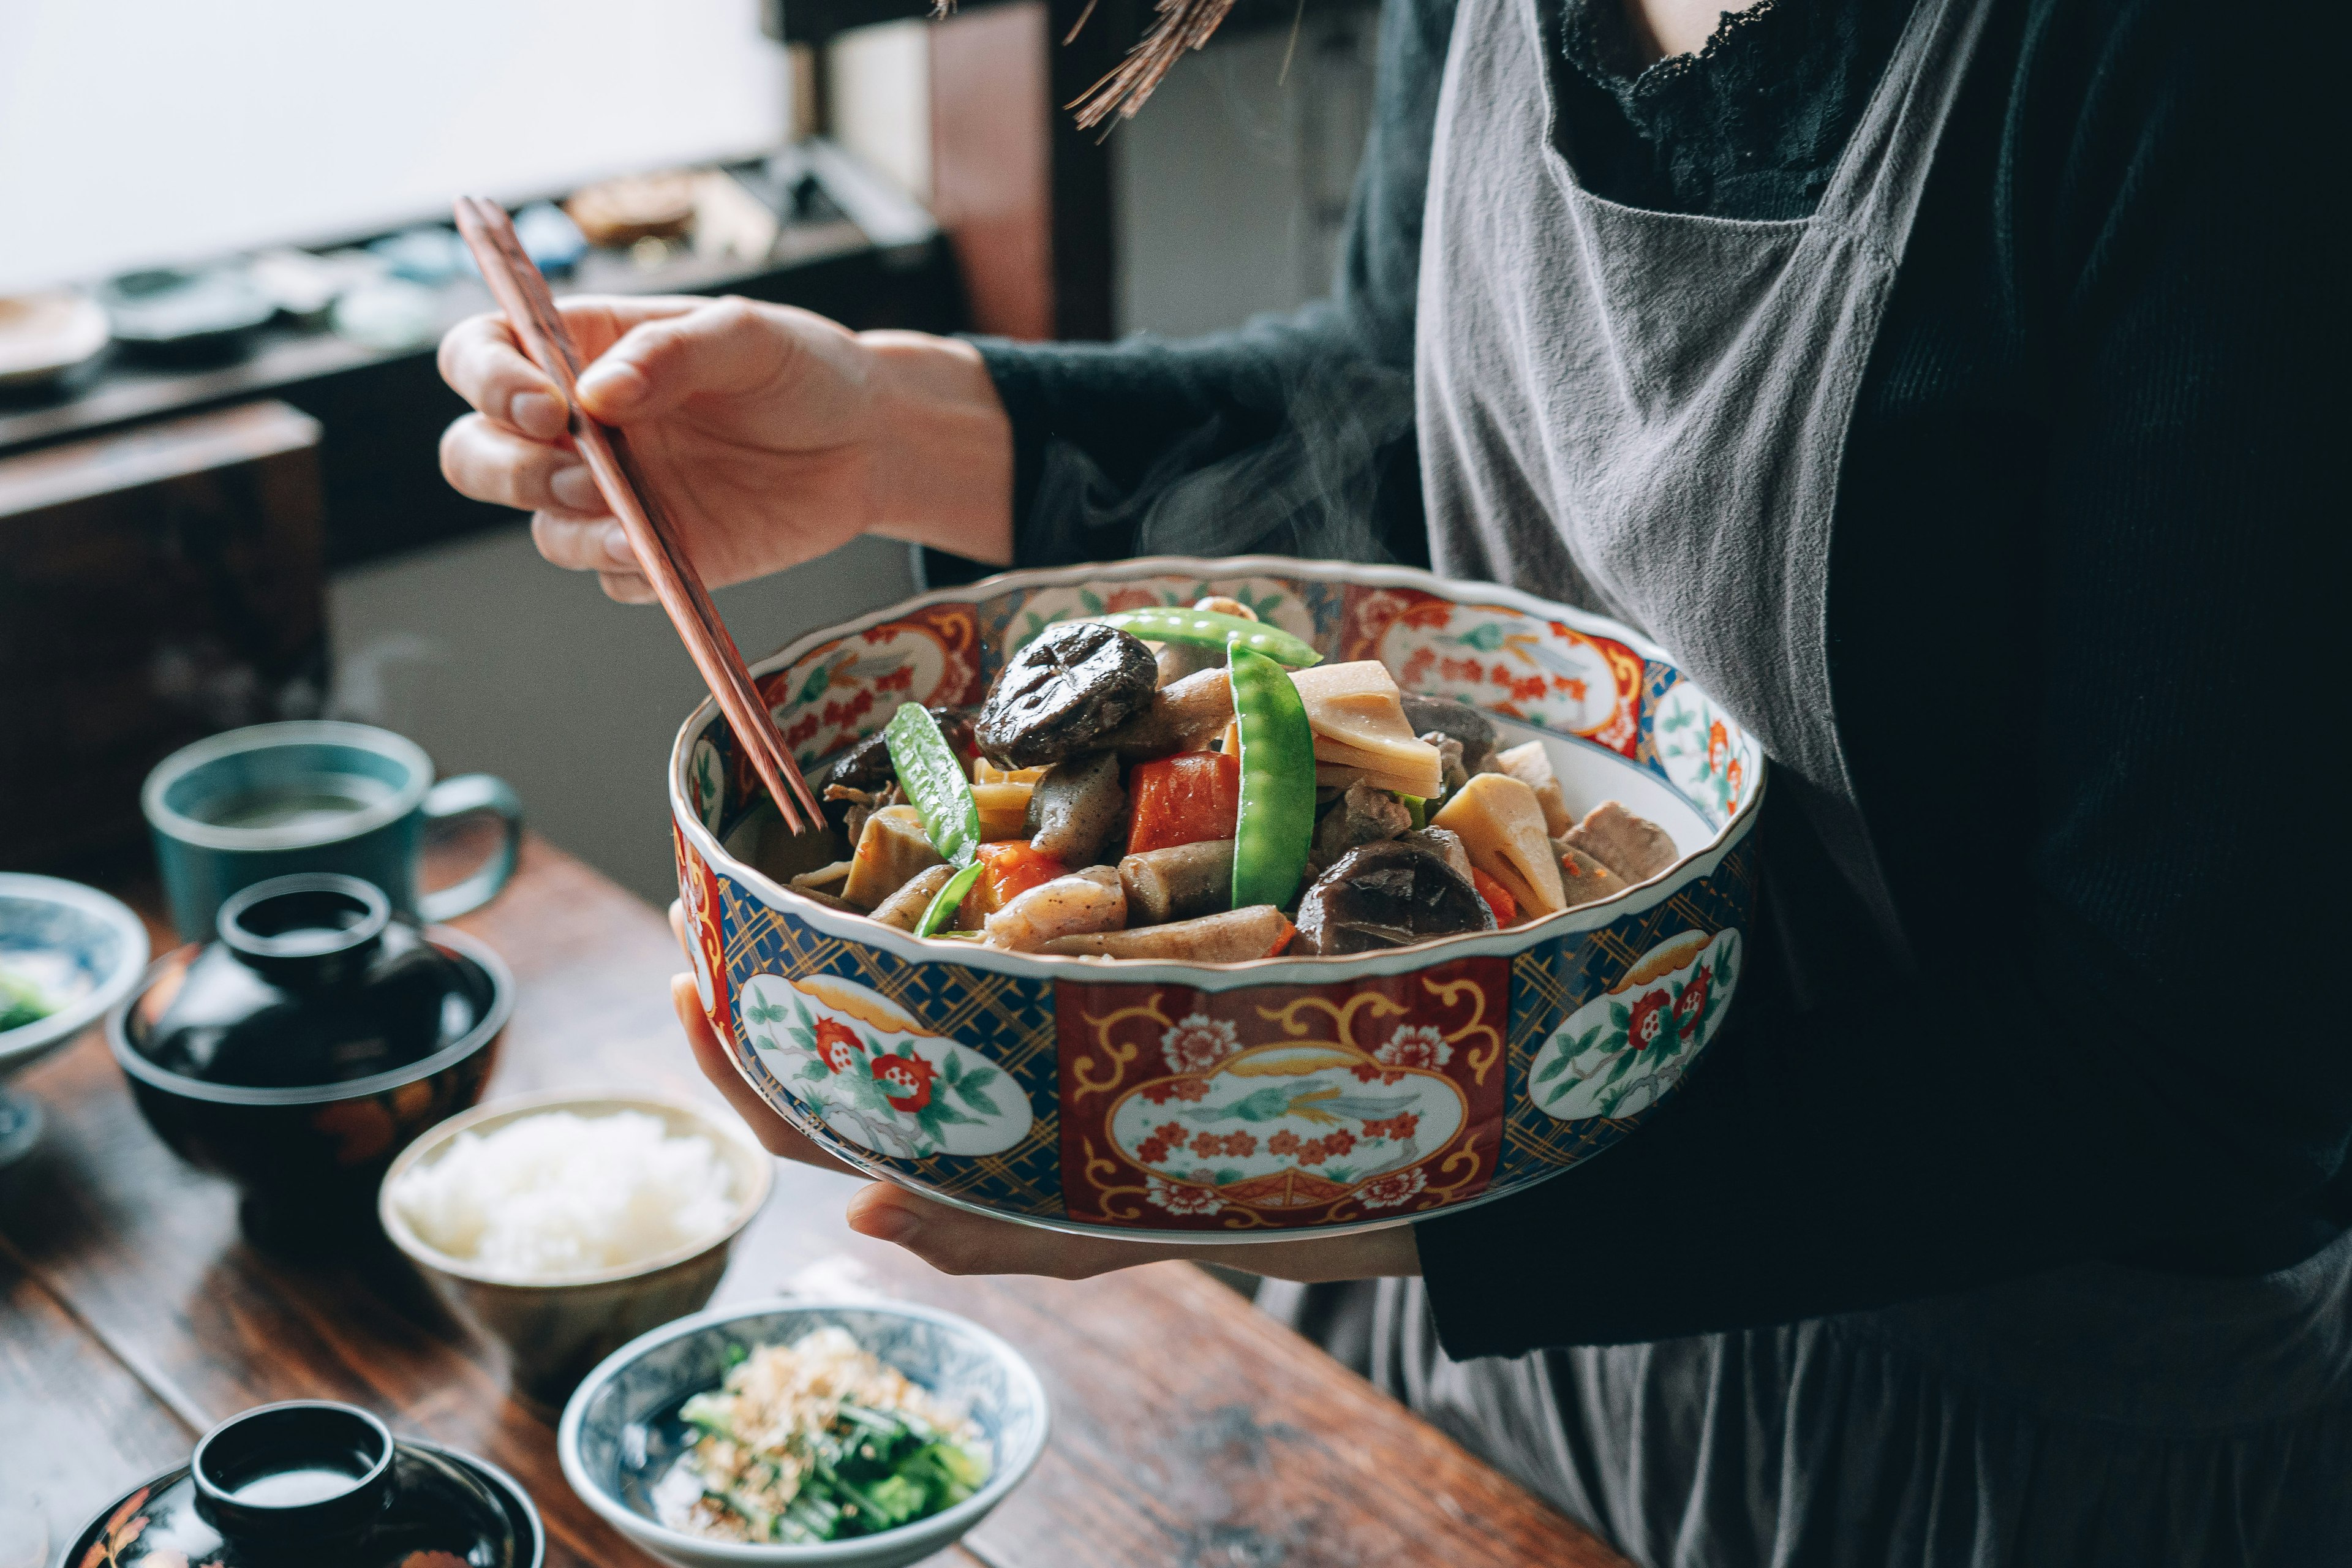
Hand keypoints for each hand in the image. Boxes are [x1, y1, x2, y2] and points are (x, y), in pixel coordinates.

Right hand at [437, 296, 1012, 601]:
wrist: (871, 442)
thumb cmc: (804, 370)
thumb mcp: (747, 335)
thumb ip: (671, 352)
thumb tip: (595, 394)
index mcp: (585, 349)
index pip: (482, 354)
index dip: (487, 379)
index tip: (544, 404)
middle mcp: (581, 426)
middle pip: (476, 452)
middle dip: (505, 467)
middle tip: (580, 470)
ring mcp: (614, 494)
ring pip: (541, 525)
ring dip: (570, 527)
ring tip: (634, 522)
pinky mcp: (655, 550)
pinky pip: (609, 575)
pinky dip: (624, 570)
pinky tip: (667, 556)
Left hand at [666, 909, 1418, 1283]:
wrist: (1335, 1141)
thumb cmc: (1224, 1189)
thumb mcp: (1107, 1230)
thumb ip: (993, 1232)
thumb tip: (857, 1215)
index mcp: (962, 1159)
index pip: (809, 1123)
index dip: (732, 1057)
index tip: (686, 972)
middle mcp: (965, 1104)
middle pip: (820, 1057)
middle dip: (750, 982)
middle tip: (704, 891)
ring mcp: (999, 1052)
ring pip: (871, 1016)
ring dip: (809, 953)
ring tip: (763, 879)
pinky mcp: (1042, 1005)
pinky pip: (949, 976)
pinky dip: (903, 934)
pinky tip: (885, 878)